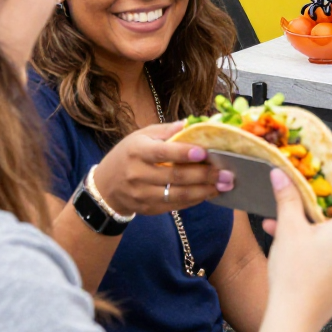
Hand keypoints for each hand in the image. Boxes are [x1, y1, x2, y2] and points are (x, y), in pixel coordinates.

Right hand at [94, 122, 230, 216]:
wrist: (105, 187)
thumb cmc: (128, 154)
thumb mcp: (141, 136)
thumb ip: (166, 131)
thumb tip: (192, 123)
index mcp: (137, 151)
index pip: (163, 152)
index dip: (184, 153)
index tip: (205, 152)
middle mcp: (138, 174)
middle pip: (175, 176)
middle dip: (204, 175)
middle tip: (227, 172)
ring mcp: (142, 194)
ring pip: (178, 194)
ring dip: (204, 190)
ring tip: (225, 185)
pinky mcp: (148, 208)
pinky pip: (175, 205)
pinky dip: (195, 200)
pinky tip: (210, 193)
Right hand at [263, 171, 331, 327]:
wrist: (294, 321)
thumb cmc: (295, 281)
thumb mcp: (289, 229)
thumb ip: (287, 196)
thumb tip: (283, 176)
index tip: (327, 174)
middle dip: (324, 203)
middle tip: (306, 197)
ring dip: (320, 224)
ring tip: (292, 223)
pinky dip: (325, 242)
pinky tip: (298, 243)